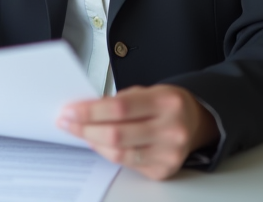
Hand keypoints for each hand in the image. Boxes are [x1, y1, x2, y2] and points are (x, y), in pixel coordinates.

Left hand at [57, 84, 219, 180]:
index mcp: (167, 102)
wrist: (195, 121)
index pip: (120, 108)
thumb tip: (83, 111)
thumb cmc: (167, 104)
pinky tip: (98, 143)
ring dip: (93, 142)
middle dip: (85, 129)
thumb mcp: (147, 91)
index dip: (90, 111)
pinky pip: (126, 164)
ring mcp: (169, 153)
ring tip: (79, 132)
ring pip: (119, 153)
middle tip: (67, 122)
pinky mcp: (163, 170)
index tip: (70, 110)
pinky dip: (108, 153)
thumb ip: (118, 101)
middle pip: (117, 134)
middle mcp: (171, 129)